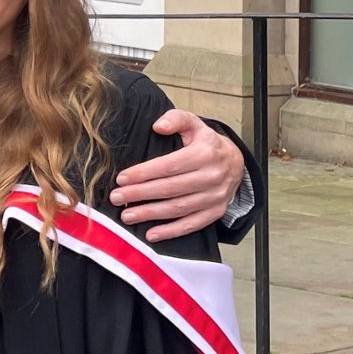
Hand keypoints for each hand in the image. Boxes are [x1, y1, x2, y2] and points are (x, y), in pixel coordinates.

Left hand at [109, 109, 243, 241]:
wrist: (235, 161)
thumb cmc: (206, 142)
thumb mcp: (193, 123)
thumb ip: (175, 119)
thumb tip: (158, 126)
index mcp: (205, 153)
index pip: (169, 166)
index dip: (144, 173)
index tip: (122, 178)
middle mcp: (212, 176)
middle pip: (171, 188)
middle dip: (140, 194)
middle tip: (116, 197)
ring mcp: (215, 196)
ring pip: (179, 208)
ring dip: (151, 214)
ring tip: (127, 215)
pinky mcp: (216, 212)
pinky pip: (192, 224)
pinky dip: (171, 231)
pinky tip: (151, 234)